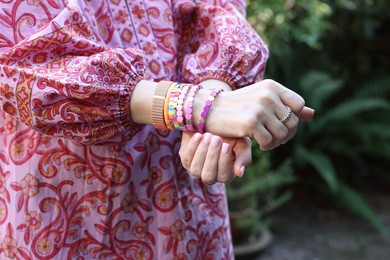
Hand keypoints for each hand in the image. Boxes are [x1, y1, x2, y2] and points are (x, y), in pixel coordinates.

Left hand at [179, 131, 251, 184]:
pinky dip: (193, 147)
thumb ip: (244, 158)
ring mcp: (196, 169)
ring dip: (202, 152)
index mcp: (226, 174)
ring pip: (196, 170)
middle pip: (208, 176)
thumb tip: (240, 173)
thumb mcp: (242, 144)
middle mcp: (210, 175)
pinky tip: (199, 135)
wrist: (214, 121)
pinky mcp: (186, 159)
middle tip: (217, 139)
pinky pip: (187, 158)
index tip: (226, 145)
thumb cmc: (231, 135)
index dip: (224, 162)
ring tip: (208, 136)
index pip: (224, 176)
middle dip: (212, 157)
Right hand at [194, 79, 314, 150]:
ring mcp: (259, 108)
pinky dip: (266, 147)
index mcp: (272, 86)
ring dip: (276, 142)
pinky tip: (258, 145)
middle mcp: (267, 94)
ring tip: (266, 142)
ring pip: (283, 134)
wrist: (208, 109)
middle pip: (292, 122)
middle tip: (273, 139)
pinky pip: (269, 142)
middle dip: (286, 135)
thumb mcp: (262, 101)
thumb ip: (286, 106)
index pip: (298, 105)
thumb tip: (312, 114)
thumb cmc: (237, 107)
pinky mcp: (251, 122)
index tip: (280, 124)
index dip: (292, 118)